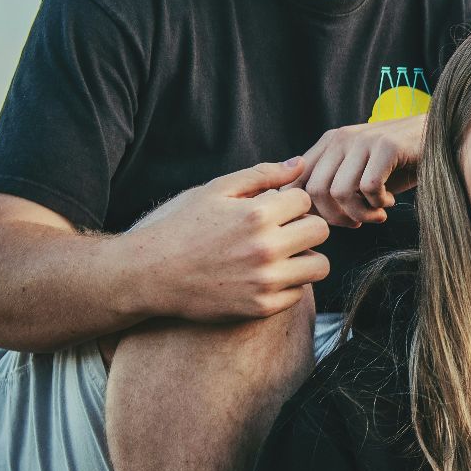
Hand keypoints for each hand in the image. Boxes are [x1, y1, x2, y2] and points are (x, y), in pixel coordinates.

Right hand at [126, 158, 330, 320]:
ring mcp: (265, 281)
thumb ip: (262, 175)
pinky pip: (299, 293)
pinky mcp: (261, 307)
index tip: (272, 210)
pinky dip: (288, 284)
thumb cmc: (182, 227)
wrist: (150, 274)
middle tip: (282, 231)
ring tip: (281, 255)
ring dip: (305, 257)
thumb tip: (300, 163)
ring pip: (319, 265)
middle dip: (304, 227)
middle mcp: (265, 249)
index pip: (305, 200)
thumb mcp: (215, 191)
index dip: (289, 202)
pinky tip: (264, 276)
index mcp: (256, 215)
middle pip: (320, 231)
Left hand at [290, 115, 426, 227]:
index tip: (334, 221)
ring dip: (359, 213)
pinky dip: (378, 203)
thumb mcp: (359, 173)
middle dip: (336, 218)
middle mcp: (341, 138)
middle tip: (357, 223)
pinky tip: (389, 202)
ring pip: (340, 192)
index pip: (297, 182)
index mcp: (329, 143)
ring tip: (376, 214)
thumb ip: (332, 185)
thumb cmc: (398, 165)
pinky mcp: (387, 145)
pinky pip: (369, 187)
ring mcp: (363, 140)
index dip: (310, 210)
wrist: (440, 139)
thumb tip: (305, 215)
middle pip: (315, 191)